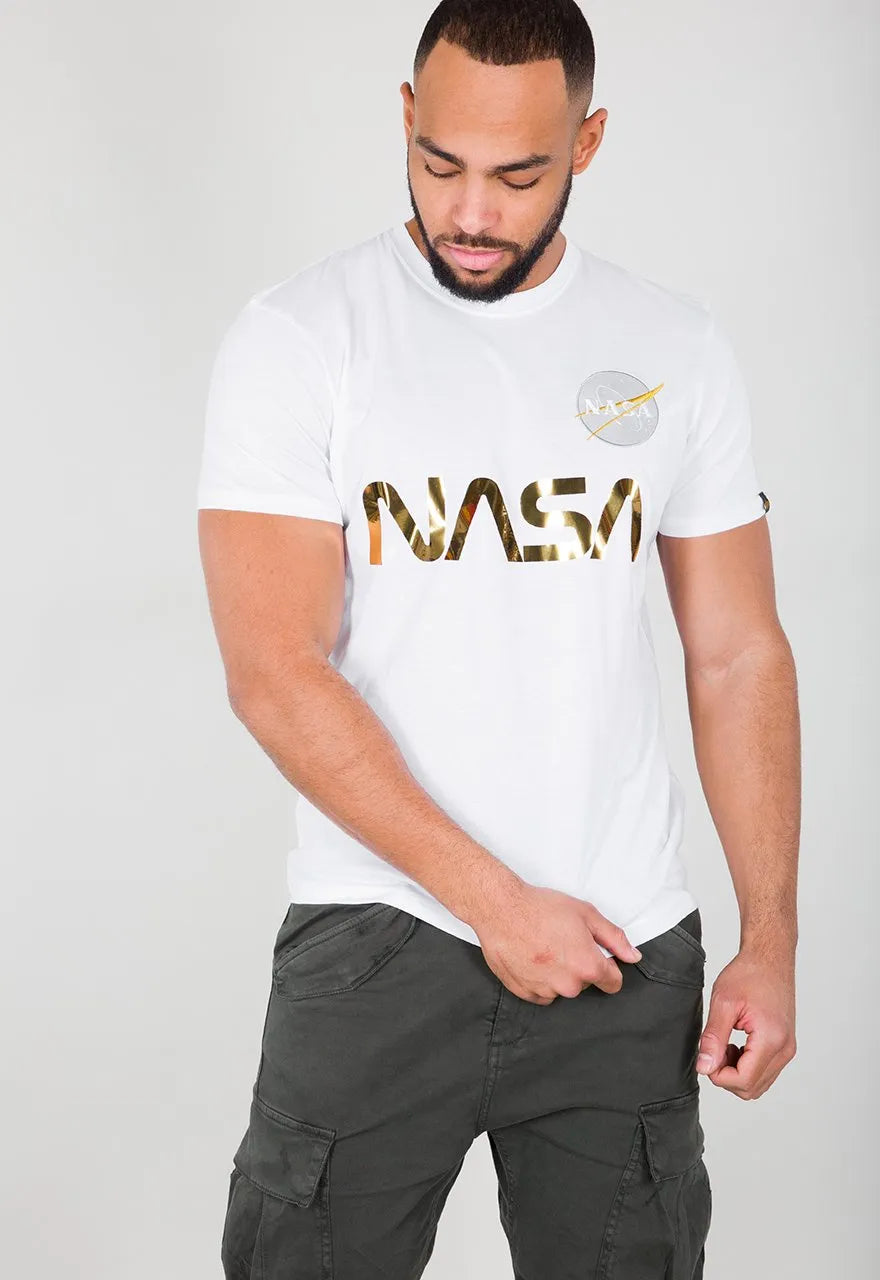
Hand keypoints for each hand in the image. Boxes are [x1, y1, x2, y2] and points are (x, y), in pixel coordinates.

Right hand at [471, 883, 642, 1003]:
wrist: (501, 909)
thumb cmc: (540, 908)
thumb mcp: (586, 914)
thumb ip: (614, 938)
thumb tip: (632, 955)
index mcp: (587, 967)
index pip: (613, 983)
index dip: (608, 967)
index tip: (598, 956)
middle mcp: (568, 985)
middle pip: (585, 983)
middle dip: (579, 966)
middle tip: (563, 941)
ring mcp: (544, 991)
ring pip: (562, 988)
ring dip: (557, 972)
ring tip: (543, 946)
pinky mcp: (524, 993)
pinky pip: (541, 993)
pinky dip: (539, 979)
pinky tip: (532, 957)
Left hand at [696, 948, 796, 1098]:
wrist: (770, 959)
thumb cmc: (749, 974)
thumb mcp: (723, 1002)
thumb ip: (713, 1038)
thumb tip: (705, 1067)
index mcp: (771, 1039)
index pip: (744, 1081)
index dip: (719, 1076)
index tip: (707, 1057)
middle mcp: (784, 1049)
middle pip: (752, 1088)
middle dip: (727, 1076)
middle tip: (714, 1049)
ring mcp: (787, 1049)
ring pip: (759, 1084)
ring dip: (737, 1072)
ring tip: (725, 1044)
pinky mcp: (785, 1046)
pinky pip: (765, 1071)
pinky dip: (747, 1066)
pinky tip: (736, 1045)